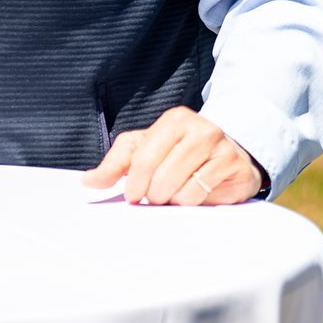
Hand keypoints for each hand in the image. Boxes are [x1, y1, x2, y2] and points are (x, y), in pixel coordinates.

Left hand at [81, 107, 264, 205]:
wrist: (230, 153)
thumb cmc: (181, 151)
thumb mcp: (146, 149)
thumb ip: (116, 164)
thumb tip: (88, 181)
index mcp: (174, 120)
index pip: (142, 158)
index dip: (134, 184)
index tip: (132, 196)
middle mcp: (200, 129)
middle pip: (161, 178)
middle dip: (153, 195)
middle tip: (156, 196)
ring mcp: (222, 147)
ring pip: (182, 192)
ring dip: (173, 200)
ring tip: (176, 192)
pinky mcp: (235, 168)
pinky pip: (202, 197)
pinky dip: (193, 203)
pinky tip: (196, 193)